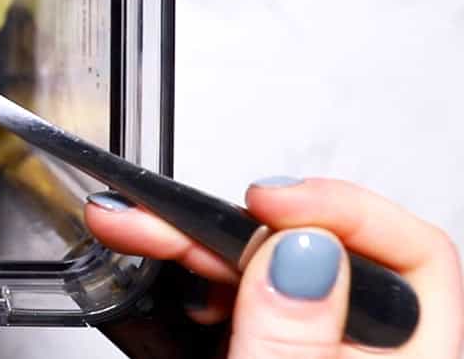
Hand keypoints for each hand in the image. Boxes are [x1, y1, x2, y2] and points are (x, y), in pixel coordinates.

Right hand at [86, 177, 463, 357]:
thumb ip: (290, 342)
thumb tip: (299, 248)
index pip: (412, 253)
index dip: (335, 207)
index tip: (261, 202)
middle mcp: (363, 357)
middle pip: (318, 254)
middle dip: (224, 224)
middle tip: (153, 214)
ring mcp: (311, 353)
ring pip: (266, 273)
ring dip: (193, 244)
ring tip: (132, 227)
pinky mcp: (264, 354)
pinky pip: (236, 300)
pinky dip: (190, 278)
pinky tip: (156, 264)